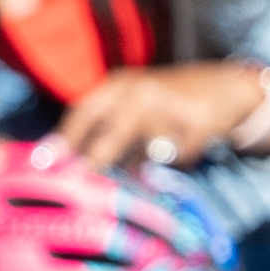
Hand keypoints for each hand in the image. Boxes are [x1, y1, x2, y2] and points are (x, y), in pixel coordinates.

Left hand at [44, 62, 269, 168]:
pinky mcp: (197, 124)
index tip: (45, 163)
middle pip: (112, 134)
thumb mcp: (132, 102)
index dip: (65, 138)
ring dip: (142, 167)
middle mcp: (142, 91)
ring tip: (151, 161)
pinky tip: (183, 149)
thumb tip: (68, 166)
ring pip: (146, 153)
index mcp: (120, 85)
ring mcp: (171, 106)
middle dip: (94, 163)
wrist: (224, 86)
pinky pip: (178, 159)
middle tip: (81, 185)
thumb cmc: (166, 102)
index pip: (85, 111)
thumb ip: (104, 128)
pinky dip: (176, 163)